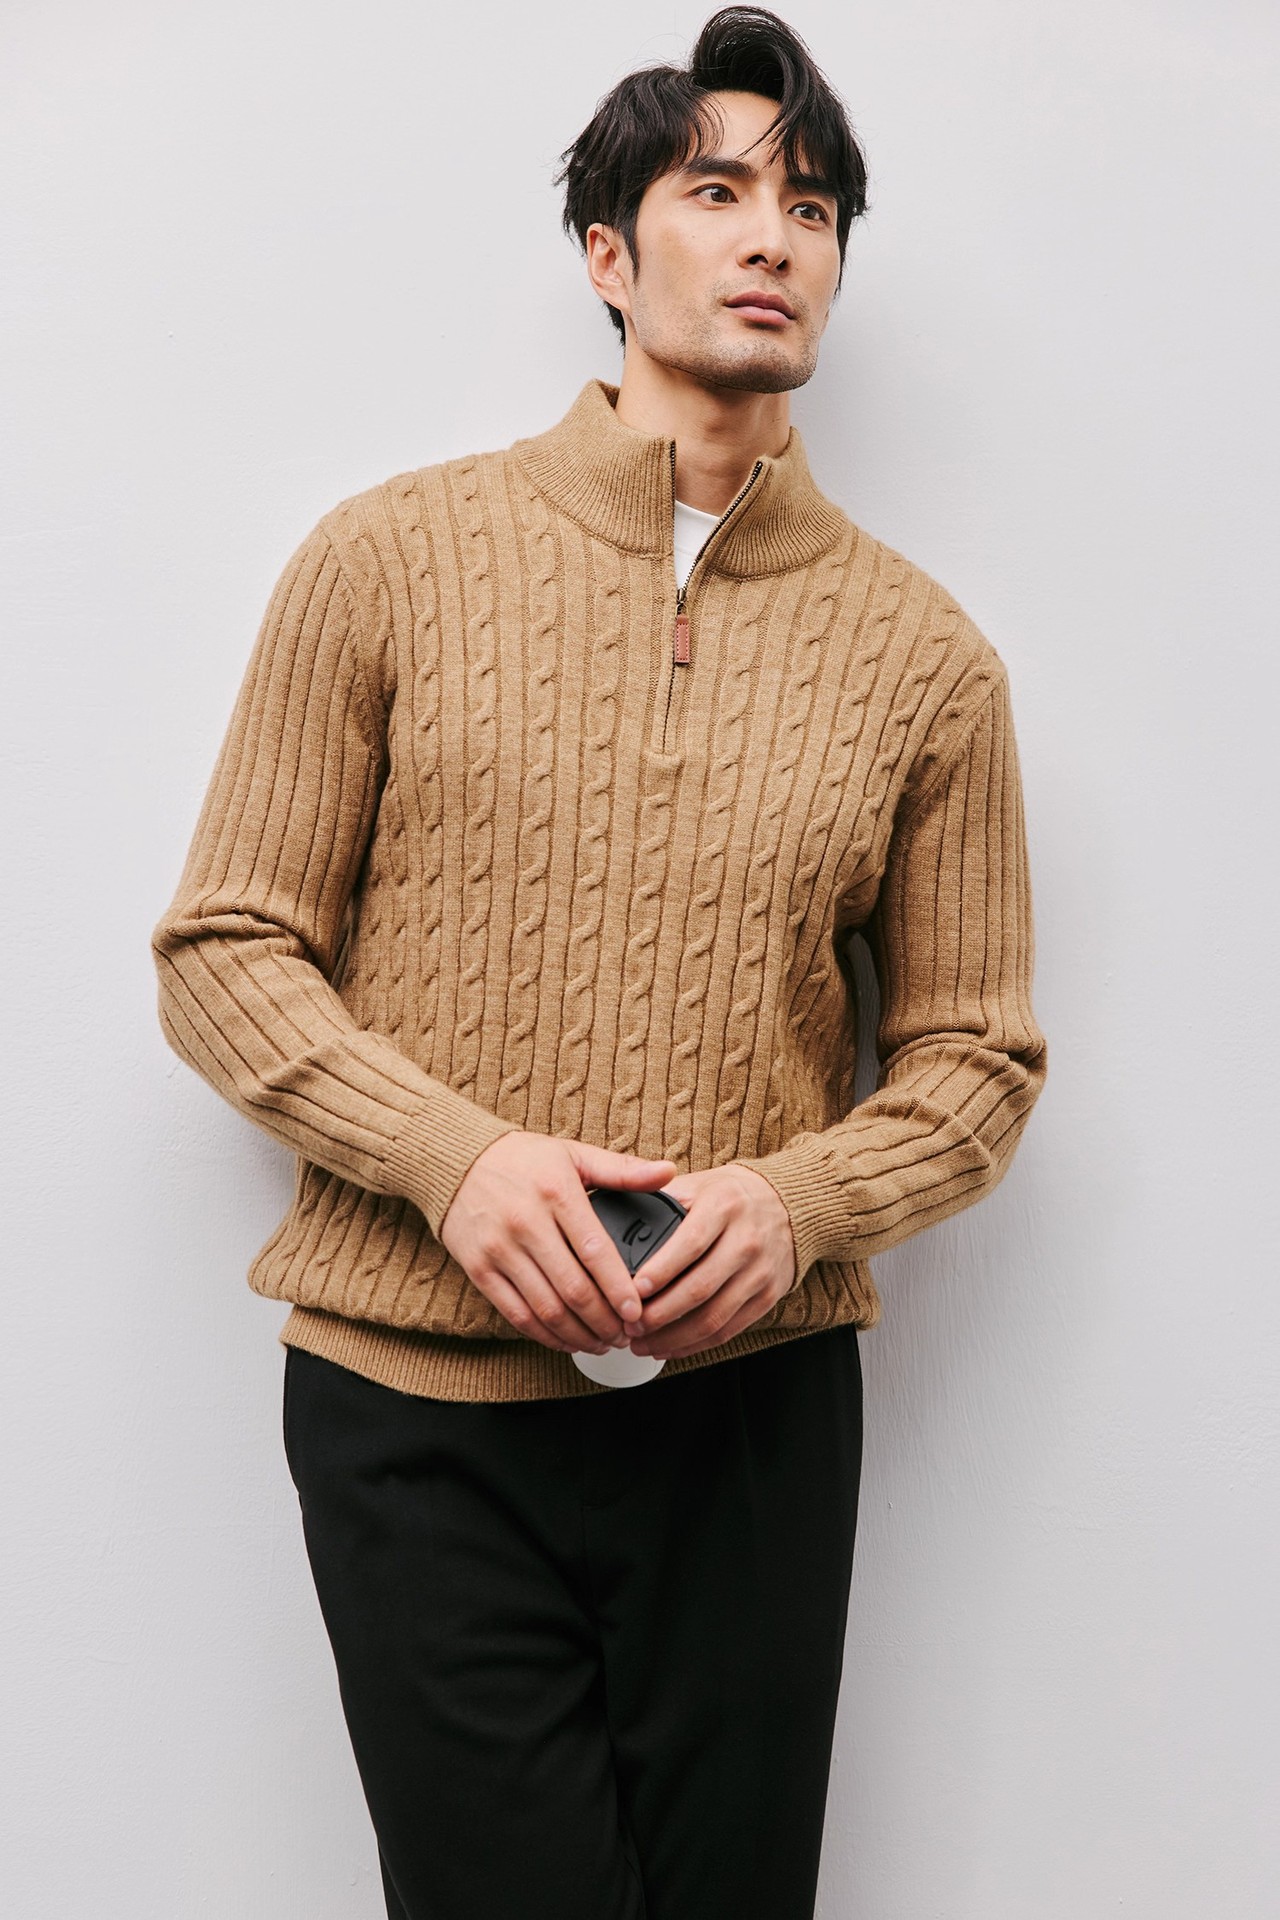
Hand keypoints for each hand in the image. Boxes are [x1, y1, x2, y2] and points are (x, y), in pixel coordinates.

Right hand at [437, 1132, 677, 1354]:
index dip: (620, 1289)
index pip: (595, 1251)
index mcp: (556, 1193)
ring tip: (604, 1343)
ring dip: (580, 1334)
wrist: (454, 1160)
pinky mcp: (479, 1270)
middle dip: (605, 1321)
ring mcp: (499, 1250)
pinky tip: (568, 1340)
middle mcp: (526, 1223)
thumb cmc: (522, 1159)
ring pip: (546, 1308)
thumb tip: (669, 1173)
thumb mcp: (573, 1154)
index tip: (639, 1313)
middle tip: (627, 1335)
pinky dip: (545, 1335)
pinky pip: (517, 1314)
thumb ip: (622, 1170)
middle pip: (573, 1289)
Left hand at [622, 1163, 796, 1359]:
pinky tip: (669, 1347)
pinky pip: (729, 1330)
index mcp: (724, 1207)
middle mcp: (746, 1240)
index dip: (660, 1271)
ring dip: (672, 1337)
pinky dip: (695, 1345)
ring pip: (713, 1317)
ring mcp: (760, 1273)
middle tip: (628, 1325)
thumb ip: (661, 1200)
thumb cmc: (731, 1197)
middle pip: (699, 1288)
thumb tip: (614, 1221)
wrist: (789, 1205)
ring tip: (641, 1343)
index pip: (689, 1244)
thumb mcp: (699, 1184)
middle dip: (659, 1314)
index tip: (633, 1289)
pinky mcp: (768, 1297)